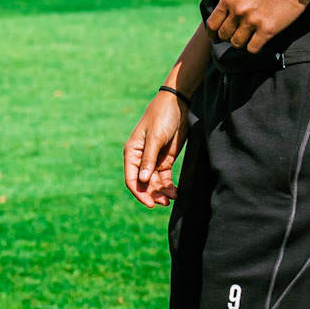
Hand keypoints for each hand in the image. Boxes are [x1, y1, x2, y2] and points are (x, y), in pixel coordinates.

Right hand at [124, 90, 188, 208]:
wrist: (178, 104)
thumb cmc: (161, 117)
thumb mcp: (155, 138)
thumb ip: (149, 159)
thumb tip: (143, 180)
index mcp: (132, 152)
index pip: (131, 178)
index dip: (139, 193)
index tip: (150, 204)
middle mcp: (140, 159)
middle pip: (144, 183)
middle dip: (153, 194)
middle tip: (164, 203)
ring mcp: (153, 160)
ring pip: (155, 183)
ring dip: (162, 192)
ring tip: (172, 198)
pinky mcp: (166, 159)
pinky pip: (165, 177)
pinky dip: (169, 186)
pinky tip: (175, 192)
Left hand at [203, 0, 308, 55]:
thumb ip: (230, 4)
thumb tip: (221, 22)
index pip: (212, 24)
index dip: (213, 34)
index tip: (217, 37)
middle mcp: (238, 10)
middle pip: (224, 36)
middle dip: (229, 37)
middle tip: (239, 35)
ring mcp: (252, 21)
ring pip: (237, 44)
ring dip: (243, 42)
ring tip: (251, 36)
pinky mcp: (267, 30)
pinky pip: (252, 49)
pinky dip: (255, 47)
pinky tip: (260, 40)